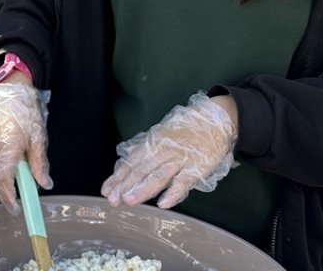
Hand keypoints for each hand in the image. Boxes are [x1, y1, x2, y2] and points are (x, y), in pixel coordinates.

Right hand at [0, 80, 51, 211]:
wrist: (10, 87)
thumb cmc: (26, 111)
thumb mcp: (38, 138)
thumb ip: (39, 163)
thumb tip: (45, 184)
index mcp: (8, 151)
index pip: (4, 181)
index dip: (9, 198)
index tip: (16, 210)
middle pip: (3, 169)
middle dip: (14, 169)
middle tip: (26, 155)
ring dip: (9, 154)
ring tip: (19, 136)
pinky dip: (2, 144)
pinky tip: (10, 130)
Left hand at [101, 92, 237, 208]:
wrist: (216, 119)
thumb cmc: (187, 129)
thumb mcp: (162, 134)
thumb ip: (146, 148)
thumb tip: (127, 156)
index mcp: (153, 143)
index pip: (131, 162)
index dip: (118, 177)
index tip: (106, 190)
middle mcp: (163, 150)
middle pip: (141, 170)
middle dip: (125, 185)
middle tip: (113, 200)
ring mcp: (180, 159)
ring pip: (159, 175)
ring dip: (143, 189)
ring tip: (130, 200)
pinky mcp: (198, 166)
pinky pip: (184, 181)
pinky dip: (174, 192)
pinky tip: (163, 203)